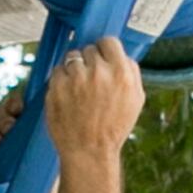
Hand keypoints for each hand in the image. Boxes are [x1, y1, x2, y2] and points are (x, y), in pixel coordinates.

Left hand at [43, 39, 144, 162]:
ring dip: (73, 69)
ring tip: (78, 88)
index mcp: (122, 73)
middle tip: (90, 80)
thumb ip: (131, 72)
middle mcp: (99, 72)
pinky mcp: (57, 86)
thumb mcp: (135, 99)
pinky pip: (57, 70)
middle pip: (89, 49)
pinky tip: (67, 95)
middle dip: (89, 62)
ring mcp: (76, 78)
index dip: (104, 50)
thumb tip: (120, 53)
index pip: (109, 41)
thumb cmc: (113, 127)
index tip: (101, 58)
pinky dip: (61, 79)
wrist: (89, 150)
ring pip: (71, 57)